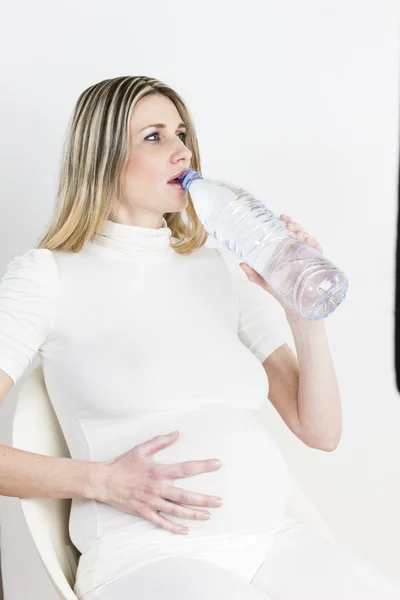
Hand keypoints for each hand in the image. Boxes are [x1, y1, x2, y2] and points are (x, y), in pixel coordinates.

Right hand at [92, 431, 222, 534]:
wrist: (103, 481)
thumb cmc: (123, 464)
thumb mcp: (141, 449)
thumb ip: (160, 441)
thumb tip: (176, 433)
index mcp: (158, 471)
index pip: (185, 469)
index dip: (203, 466)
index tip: (217, 464)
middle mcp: (157, 488)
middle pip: (185, 496)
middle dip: (204, 499)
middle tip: (219, 501)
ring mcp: (151, 502)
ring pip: (176, 511)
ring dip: (193, 514)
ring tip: (208, 515)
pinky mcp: (144, 512)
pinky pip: (161, 522)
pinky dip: (173, 528)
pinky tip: (185, 530)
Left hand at [239, 214, 322, 316]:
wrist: (295, 309)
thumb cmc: (282, 293)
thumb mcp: (265, 282)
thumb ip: (253, 274)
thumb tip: (241, 263)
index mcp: (288, 252)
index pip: (289, 233)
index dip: (287, 222)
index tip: (281, 217)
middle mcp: (299, 253)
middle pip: (299, 234)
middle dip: (295, 226)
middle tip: (288, 224)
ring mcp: (309, 259)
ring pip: (309, 240)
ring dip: (305, 233)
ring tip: (298, 233)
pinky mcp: (317, 267)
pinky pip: (318, 253)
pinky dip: (315, 246)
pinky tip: (309, 243)